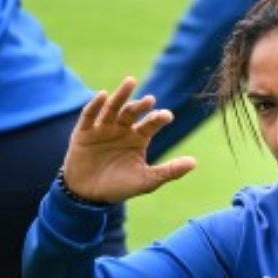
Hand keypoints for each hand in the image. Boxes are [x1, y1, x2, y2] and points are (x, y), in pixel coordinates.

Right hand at [62, 77, 195, 202]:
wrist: (89, 196)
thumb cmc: (119, 187)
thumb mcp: (146, 180)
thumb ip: (169, 171)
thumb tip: (194, 163)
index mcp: (139, 138)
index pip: (151, 124)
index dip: (158, 118)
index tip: (167, 116)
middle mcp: (122, 129)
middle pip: (132, 112)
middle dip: (141, 105)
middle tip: (150, 99)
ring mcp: (103, 129)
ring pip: (113, 108)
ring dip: (121, 95)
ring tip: (131, 82)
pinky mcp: (83, 132)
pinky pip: (89, 116)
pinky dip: (95, 105)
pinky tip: (103, 95)